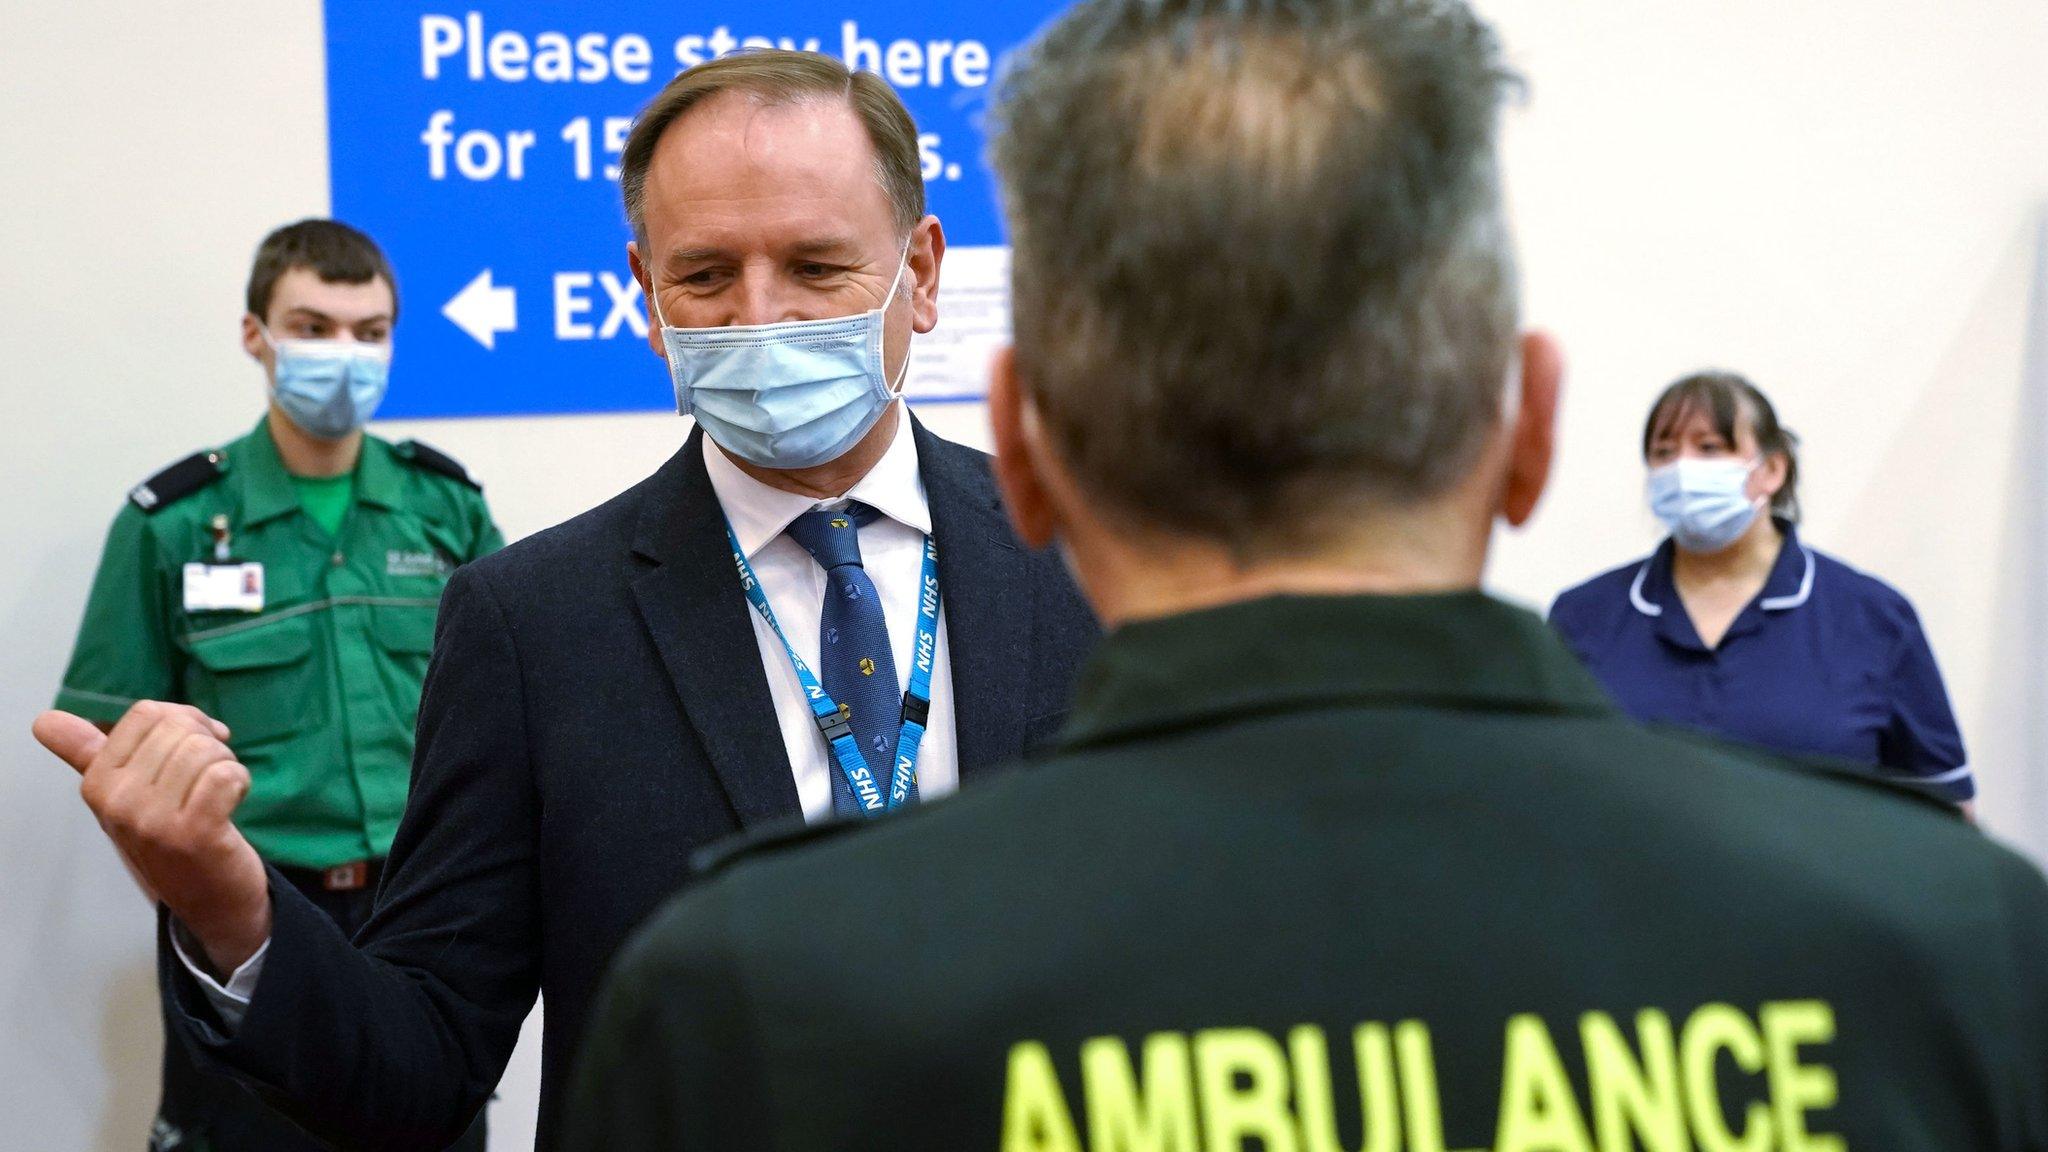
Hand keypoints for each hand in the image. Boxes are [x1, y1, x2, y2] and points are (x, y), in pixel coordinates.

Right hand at [35, 703, 271, 974]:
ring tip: (218, 793)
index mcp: (96, 782)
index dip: (182, 720)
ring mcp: (152, 819)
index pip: (146, 713)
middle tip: (209, 775)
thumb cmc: (169, 835)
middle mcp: (116, 800)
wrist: (208, 898)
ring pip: (205, 748)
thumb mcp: (123, 793)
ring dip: (226, 763)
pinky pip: (226, 773)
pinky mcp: (194, 832)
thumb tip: (44, 720)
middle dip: (208, 741)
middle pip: (178, 726)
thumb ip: (89, 754)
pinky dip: (240, 781)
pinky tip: (233, 803)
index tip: (192, 746)